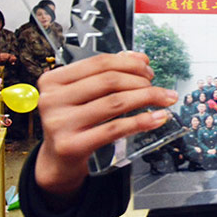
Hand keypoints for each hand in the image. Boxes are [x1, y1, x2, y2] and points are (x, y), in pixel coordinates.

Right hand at [34, 52, 177, 204]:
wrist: (58, 158)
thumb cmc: (73, 120)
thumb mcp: (83, 93)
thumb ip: (107, 73)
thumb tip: (139, 58)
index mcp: (53, 80)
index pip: (99, 63)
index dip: (130, 63)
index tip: (148, 69)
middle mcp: (52, 99)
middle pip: (109, 81)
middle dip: (141, 81)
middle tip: (157, 87)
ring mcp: (59, 123)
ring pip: (115, 103)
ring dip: (147, 98)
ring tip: (165, 99)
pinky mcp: (71, 145)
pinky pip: (114, 128)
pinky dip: (141, 121)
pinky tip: (157, 118)